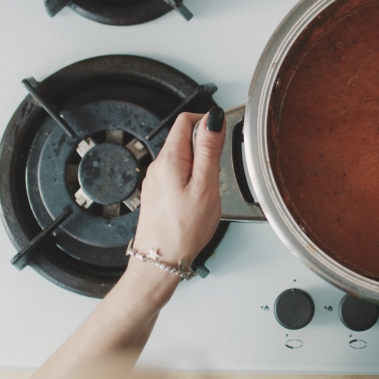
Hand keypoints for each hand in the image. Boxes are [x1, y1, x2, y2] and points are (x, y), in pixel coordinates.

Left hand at [130, 107, 224, 280]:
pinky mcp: (158, 193)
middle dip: (205, 145)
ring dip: (199, 163)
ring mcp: (156, 180)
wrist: (160, 260)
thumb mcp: (205, 186)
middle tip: (218, 170)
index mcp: (169, 158)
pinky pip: (176, 174)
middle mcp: (158, 165)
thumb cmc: (182, 229)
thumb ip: (209, 149)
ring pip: (181, 156)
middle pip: (183, 137)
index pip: (185, 120)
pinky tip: (198, 197)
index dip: (207, 121)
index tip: (222, 136)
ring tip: (209, 187)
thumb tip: (213, 119)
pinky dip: (191, 178)